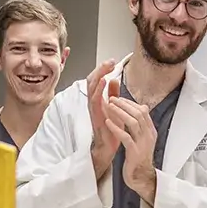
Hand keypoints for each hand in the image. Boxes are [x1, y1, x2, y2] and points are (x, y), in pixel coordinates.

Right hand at [84, 59, 120, 179]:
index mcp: (98, 98)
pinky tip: (104, 81)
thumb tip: (114, 79)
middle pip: (92, 80)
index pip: (97, 79)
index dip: (102, 69)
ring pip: (91, 87)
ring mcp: (93, 108)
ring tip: (106, 66)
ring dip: (99, 75)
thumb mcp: (115, 106)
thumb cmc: (111, 127)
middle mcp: (93, 101)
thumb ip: (114, 94)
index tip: (112, 62)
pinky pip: (94, 99)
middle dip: (100, 69)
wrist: (109, 146)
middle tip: (110, 61)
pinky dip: (98, 89)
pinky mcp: (95, 115)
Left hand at [107, 97, 158, 202]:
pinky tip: (108, 122)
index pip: (143, 111)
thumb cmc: (139, 158)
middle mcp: (148, 135)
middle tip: (112, 98)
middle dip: (124, 104)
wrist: (141, 177)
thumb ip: (142, 125)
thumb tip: (142, 108)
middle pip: (138, 113)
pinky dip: (116, 128)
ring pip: (133, 122)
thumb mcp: (143, 139)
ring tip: (108, 106)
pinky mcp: (134, 152)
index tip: (119, 98)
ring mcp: (142, 143)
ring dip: (119, 112)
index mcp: (151, 131)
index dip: (130, 103)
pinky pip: (126, 137)